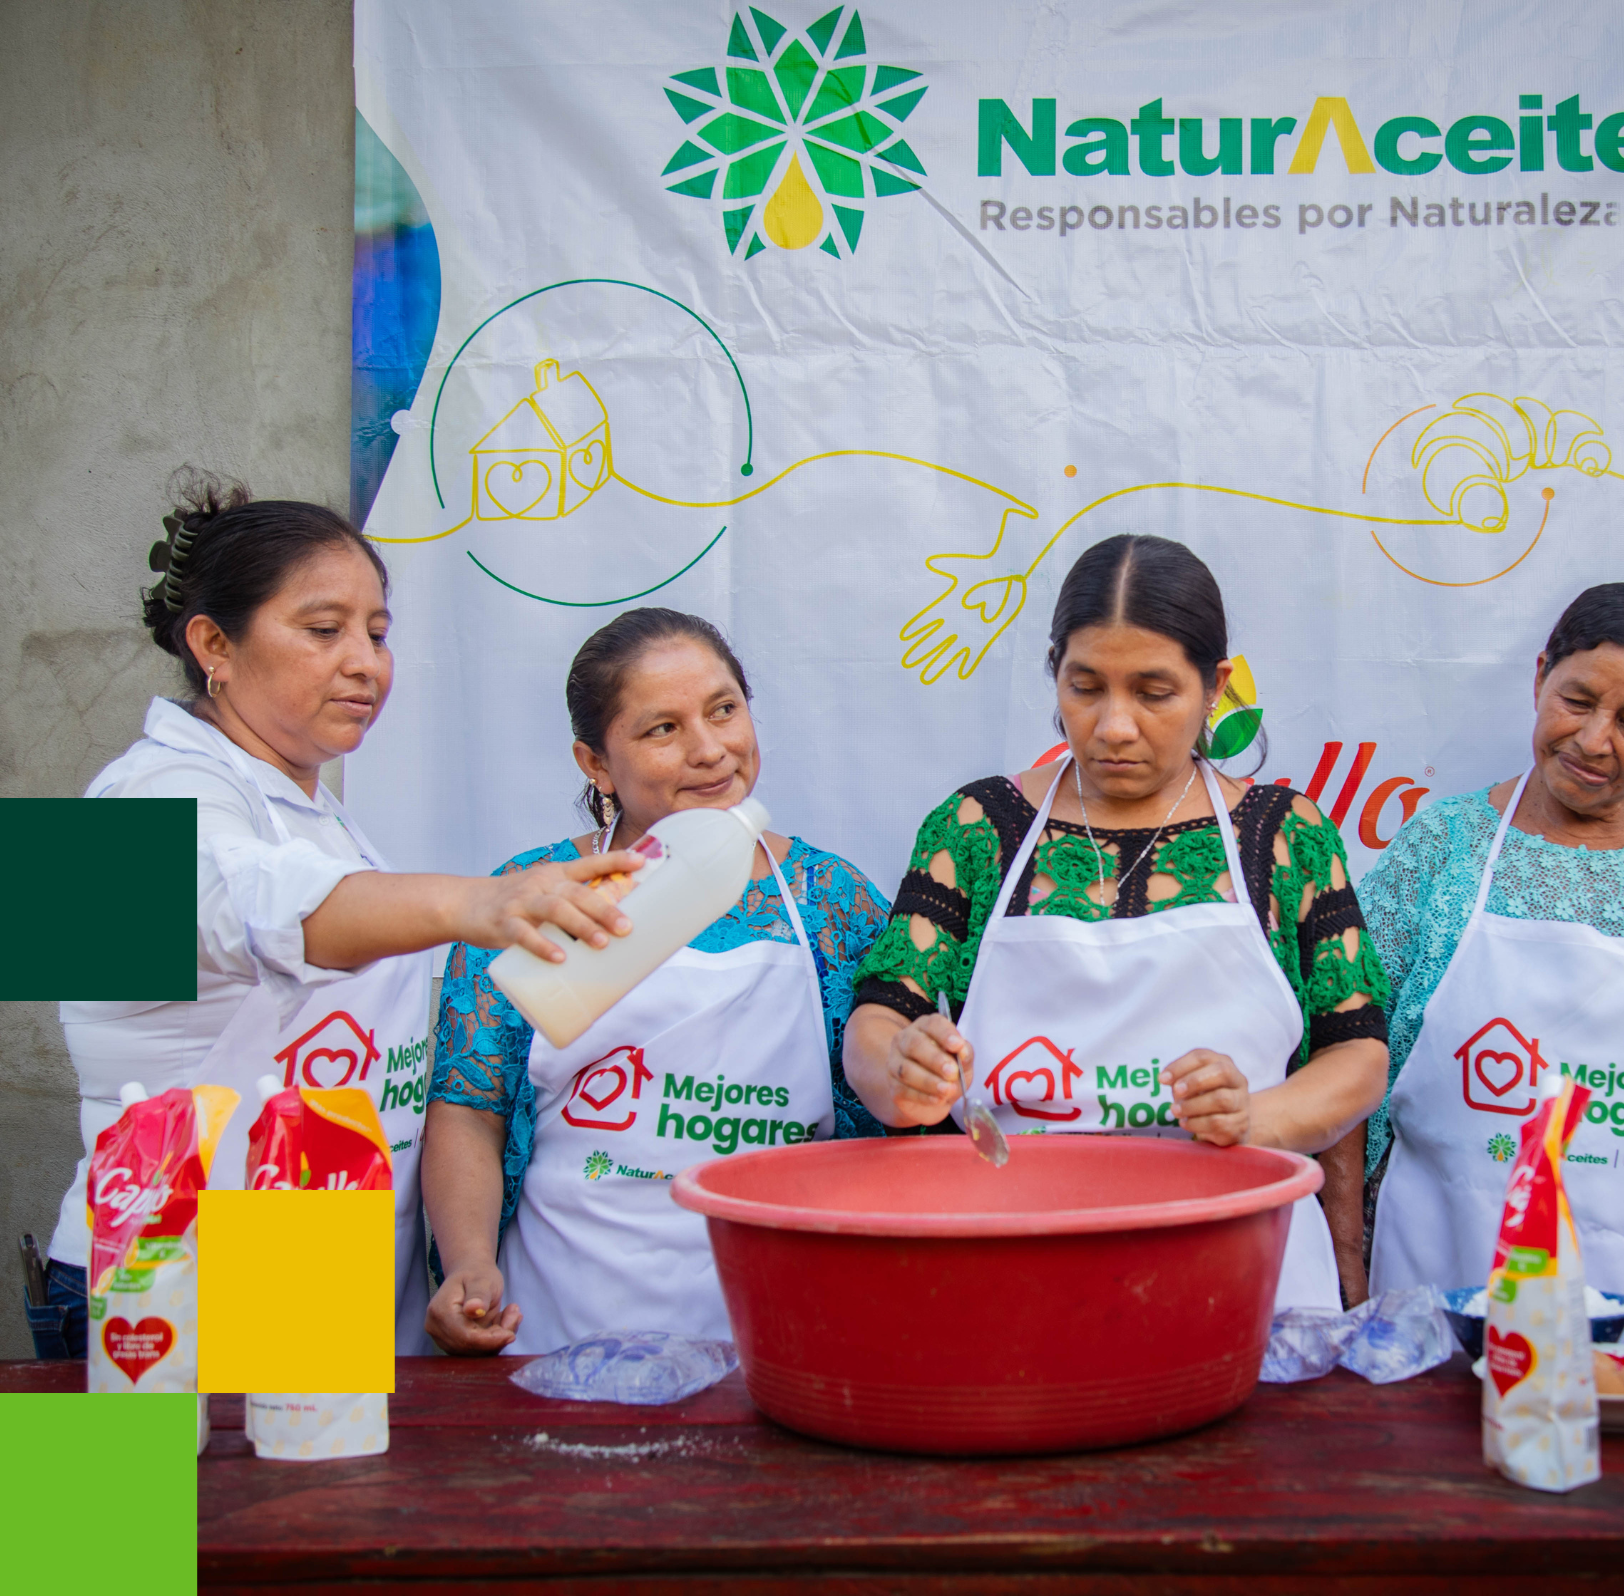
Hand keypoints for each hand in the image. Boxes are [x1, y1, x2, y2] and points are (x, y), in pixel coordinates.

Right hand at [425, 1262, 520, 1355]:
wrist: (469, 1274)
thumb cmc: (476, 1274)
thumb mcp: (482, 1280)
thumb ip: (478, 1295)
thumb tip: (473, 1310)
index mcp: (440, 1312)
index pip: (466, 1338)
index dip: (490, 1340)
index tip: (511, 1334)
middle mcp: (437, 1328)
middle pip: (470, 1347)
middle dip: (496, 1338)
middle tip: (515, 1315)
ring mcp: (443, 1337)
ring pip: (475, 1352)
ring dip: (497, 1337)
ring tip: (511, 1313)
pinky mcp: (454, 1343)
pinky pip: (477, 1349)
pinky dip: (493, 1338)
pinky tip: (503, 1319)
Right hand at [463, 851, 644, 959]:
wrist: (464, 903)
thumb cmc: (515, 902)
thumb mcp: (543, 891)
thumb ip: (572, 904)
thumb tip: (614, 926)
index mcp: (556, 875)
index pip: (590, 863)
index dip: (616, 860)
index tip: (642, 862)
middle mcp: (542, 884)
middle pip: (578, 893)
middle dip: (605, 910)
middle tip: (628, 927)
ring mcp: (522, 902)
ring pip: (556, 910)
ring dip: (581, 926)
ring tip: (601, 943)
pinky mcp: (504, 923)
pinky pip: (524, 934)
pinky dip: (542, 946)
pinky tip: (559, 958)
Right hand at [883, 1012, 972, 1126]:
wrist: (935, 1099)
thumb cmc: (949, 1073)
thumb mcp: (964, 1062)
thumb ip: (965, 1055)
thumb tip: (963, 1051)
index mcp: (926, 1027)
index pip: (932, 1024)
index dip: (945, 1033)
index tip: (958, 1045)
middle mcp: (906, 1040)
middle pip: (915, 1044)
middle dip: (935, 1059)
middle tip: (952, 1072)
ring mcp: (895, 1062)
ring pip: (906, 1069)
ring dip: (929, 1081)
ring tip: (947, 1090)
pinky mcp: (893, 1085)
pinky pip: (903, 1089)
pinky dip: (923, 1096)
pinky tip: (937, 1099)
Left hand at [1162, 1048, 1249, 1146]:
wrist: (1230, 1124)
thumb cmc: (1205, 1097)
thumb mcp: (1191, 1084)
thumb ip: (1180, 1078)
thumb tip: (1165, 1078)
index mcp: (1223, 1064)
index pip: (1203, 1056)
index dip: (1181, 1066)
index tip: (1162, 1079)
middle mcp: (1238, 1080)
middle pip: (1221, 1072)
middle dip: (1194, 1081)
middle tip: (1176, 1092)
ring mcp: (1242, 1103)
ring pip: (1222, 1099)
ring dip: (1193, 1105)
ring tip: (1176, 1111)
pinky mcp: (1241, 1124)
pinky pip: (1220, 1123)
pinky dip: (1198, 1124)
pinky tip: (1186, 1123)